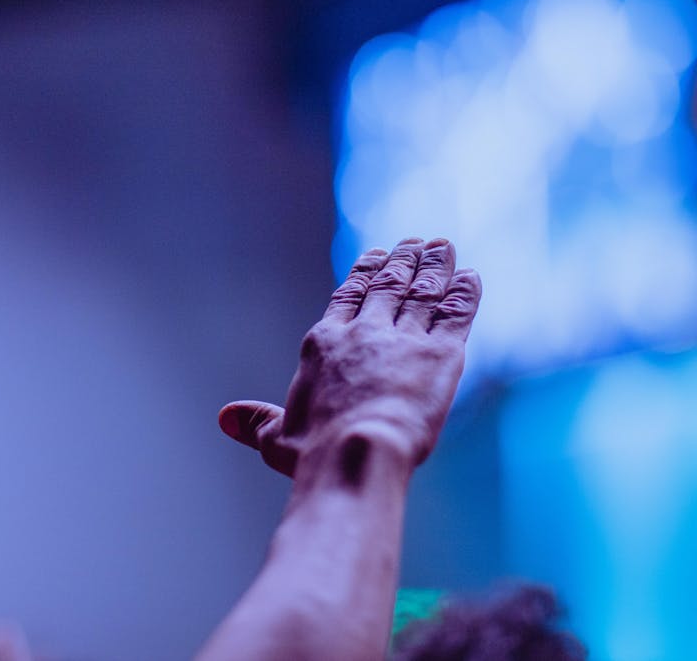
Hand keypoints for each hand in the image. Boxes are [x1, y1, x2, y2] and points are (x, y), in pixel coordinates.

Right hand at [219, 238, 480, 476]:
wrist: (356, 452)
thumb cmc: (313, 452)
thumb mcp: (276, 437)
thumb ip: (256, 421)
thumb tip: (225, 419)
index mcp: (324, 343)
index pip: (348, 297)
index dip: (364, 273)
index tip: (376, 255)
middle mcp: (364, 331)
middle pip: (387, 285)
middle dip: (403, 261)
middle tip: (416, 242)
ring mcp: (404, 339)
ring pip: (423, 292)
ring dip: (435, 267)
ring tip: (442, 247)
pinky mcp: (441, 354)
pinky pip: (455, 313)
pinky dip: (464, 293)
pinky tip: (471, 277)